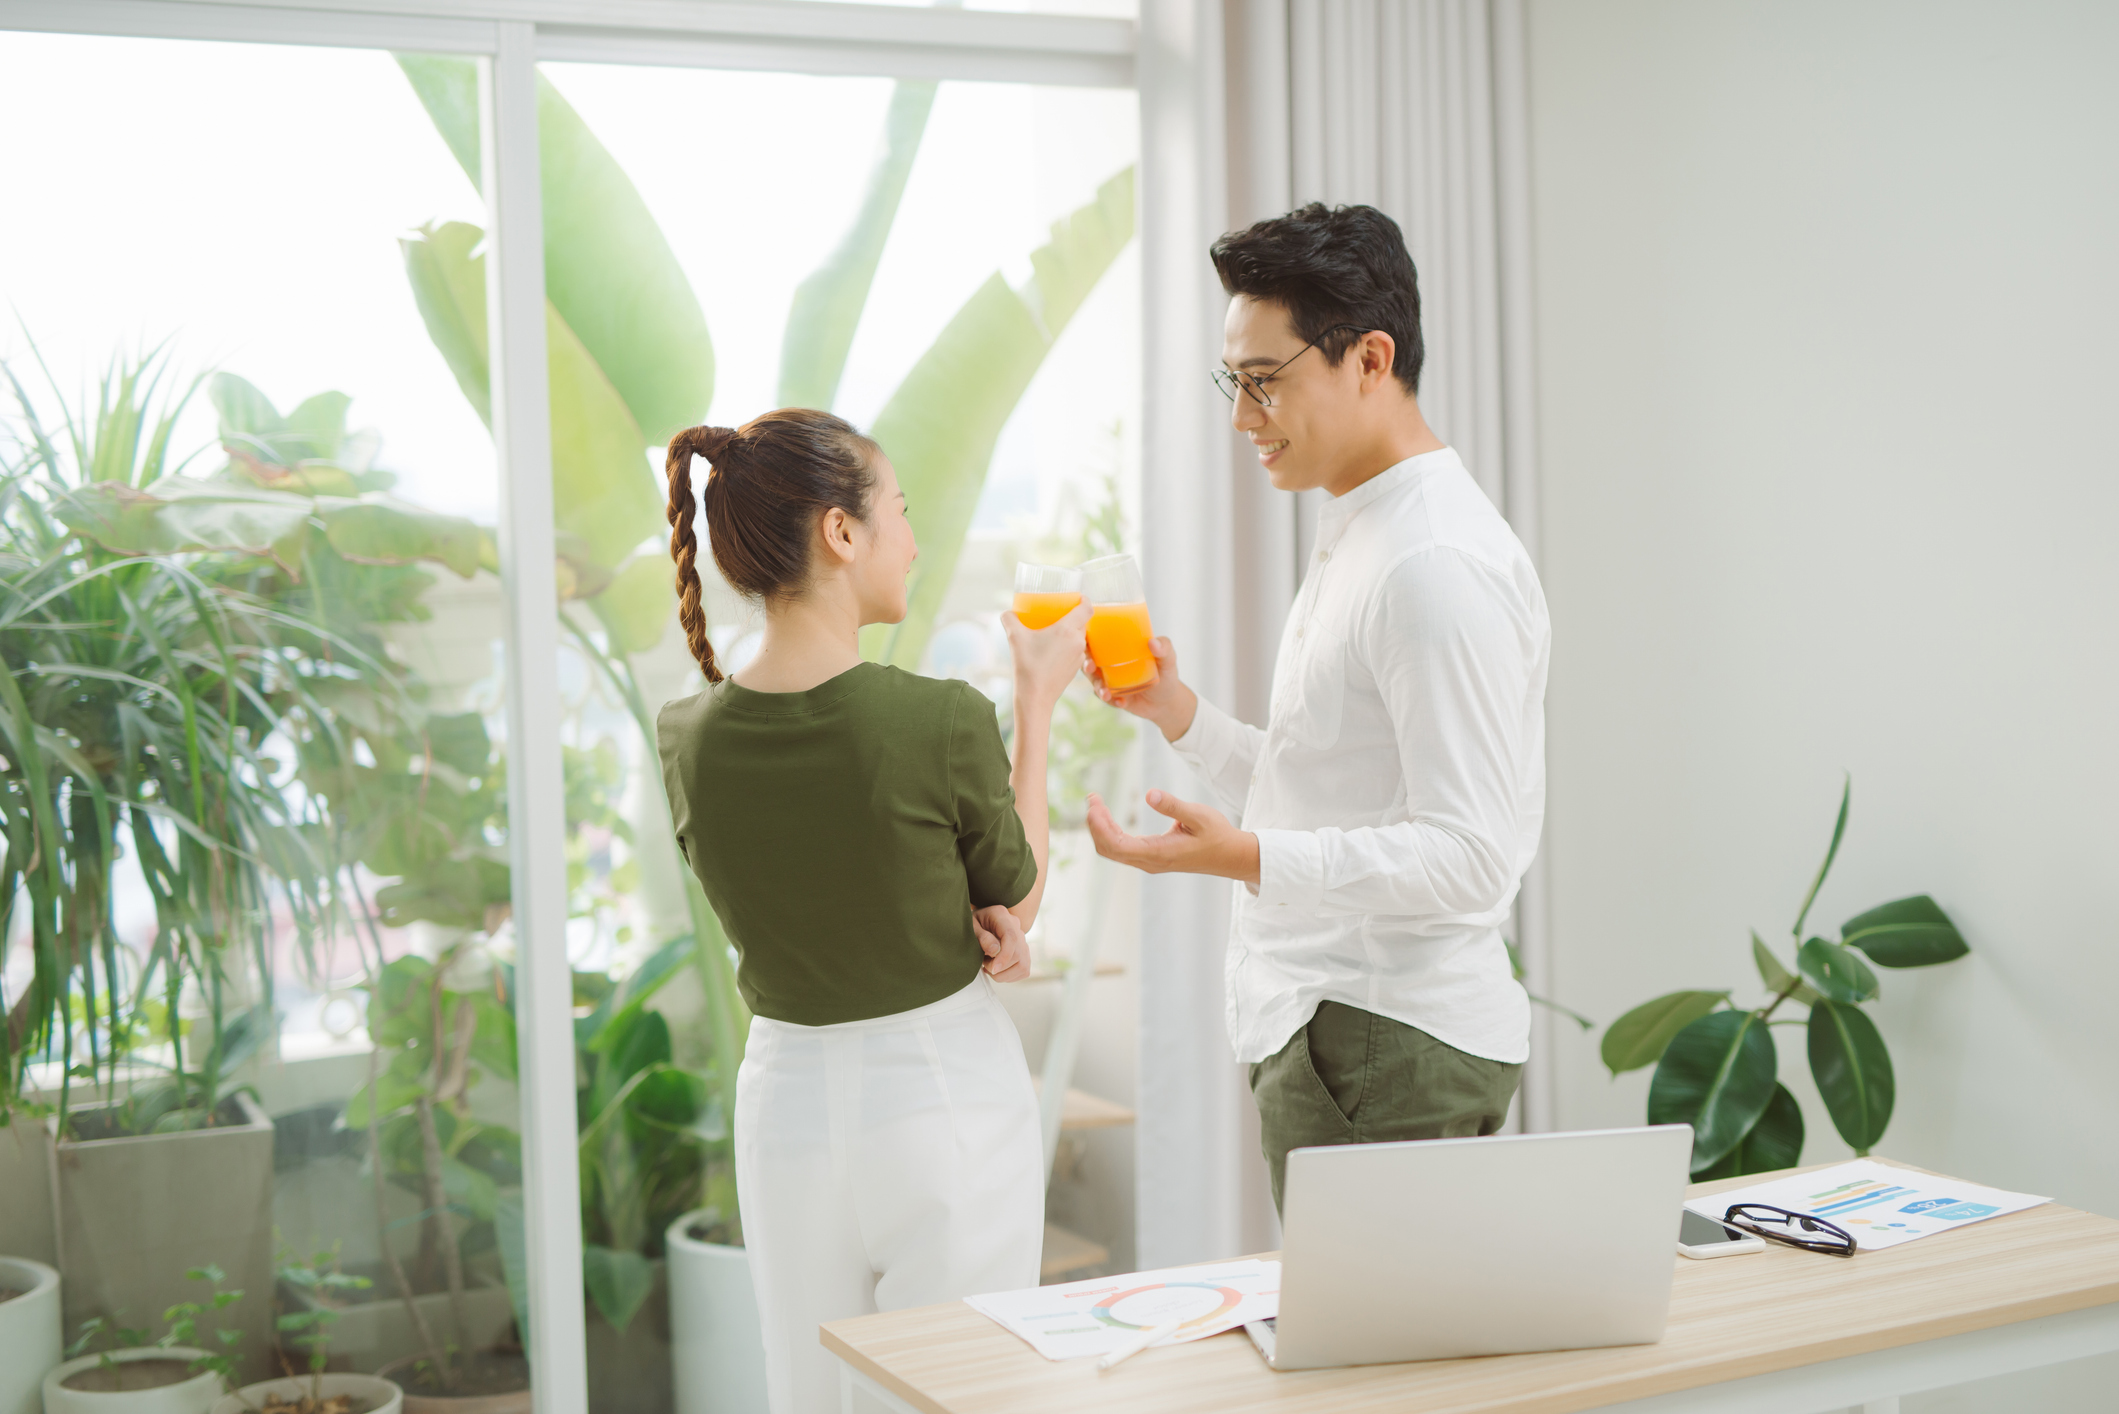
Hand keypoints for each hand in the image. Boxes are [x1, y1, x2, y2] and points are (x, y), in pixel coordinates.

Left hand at [974, 904, 1031, 982]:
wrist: (979, 921)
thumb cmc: (974, 923)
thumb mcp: (971, 926)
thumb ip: (981, 937)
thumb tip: (994, 951)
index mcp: (1002, 916)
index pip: (1011, 937)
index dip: (1004, 956)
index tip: (993, 968)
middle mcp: (1016, 927)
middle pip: (1017, 955)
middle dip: (999, 968)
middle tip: (984, 963)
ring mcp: (1022, 940)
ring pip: (1022, 966)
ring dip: (1004, 974)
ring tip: (990, 966)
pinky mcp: (1024, 952)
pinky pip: (1023, 970)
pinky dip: (1009, 976)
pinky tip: (998, 969)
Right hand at [1002, 602, 1090, 716]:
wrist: (1035, 696)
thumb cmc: (1027, 665)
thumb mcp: (1014, 637)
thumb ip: (1010, 619)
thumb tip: (1007, 613)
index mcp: (1067, 630)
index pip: (1087, 608)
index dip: (1085, 600)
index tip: (1078, 597)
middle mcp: (1078, 641)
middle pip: (1083, 622)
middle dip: (1074, 617)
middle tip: (1060, 614)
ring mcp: (1079, 656)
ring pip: (1080, 638)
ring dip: (1071, 633)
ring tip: (1055, 633)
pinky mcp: (1076, 669)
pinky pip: (1076, 651)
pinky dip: (1068, 647)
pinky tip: (1054, 650)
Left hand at [1084, 789, 1260, 884]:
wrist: (1231, 857)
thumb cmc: (1217, 835)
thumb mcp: (1199, 816)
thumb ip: (1173, 805)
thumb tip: (1149, 793)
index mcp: (1158, 853)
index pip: (1116, 845)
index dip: (1099, 826)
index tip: (1094, 803)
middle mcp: (1150, 862)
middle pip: (1108, 849)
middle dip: (1095, 824)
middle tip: (1092, 797)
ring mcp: (1149, 862)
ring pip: (1112, 851)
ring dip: (1100, 828)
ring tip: (1096, 803)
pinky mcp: (1151, 858)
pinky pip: (1121, 849)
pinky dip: (1109, 832)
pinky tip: (1107, 816)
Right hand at [1085, 636, 1197, 741]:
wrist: (1167, 703)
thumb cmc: (1167, 675)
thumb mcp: (1168, 660)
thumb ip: (1165, 649)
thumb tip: (1153, 642)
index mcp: (1120, 649)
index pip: (1100, 640)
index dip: (1088, 639)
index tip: (1085, 640)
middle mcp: (1112, 664)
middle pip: (1091, 661)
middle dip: (1086, 664)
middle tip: (1090, 667)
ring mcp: (1111, 682)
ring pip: (1095, 681)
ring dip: (1097, 686)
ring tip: (1106, 694)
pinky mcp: (1113, 697)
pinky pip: (1106, 698)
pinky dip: (1111, 700)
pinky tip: (1122, 702)